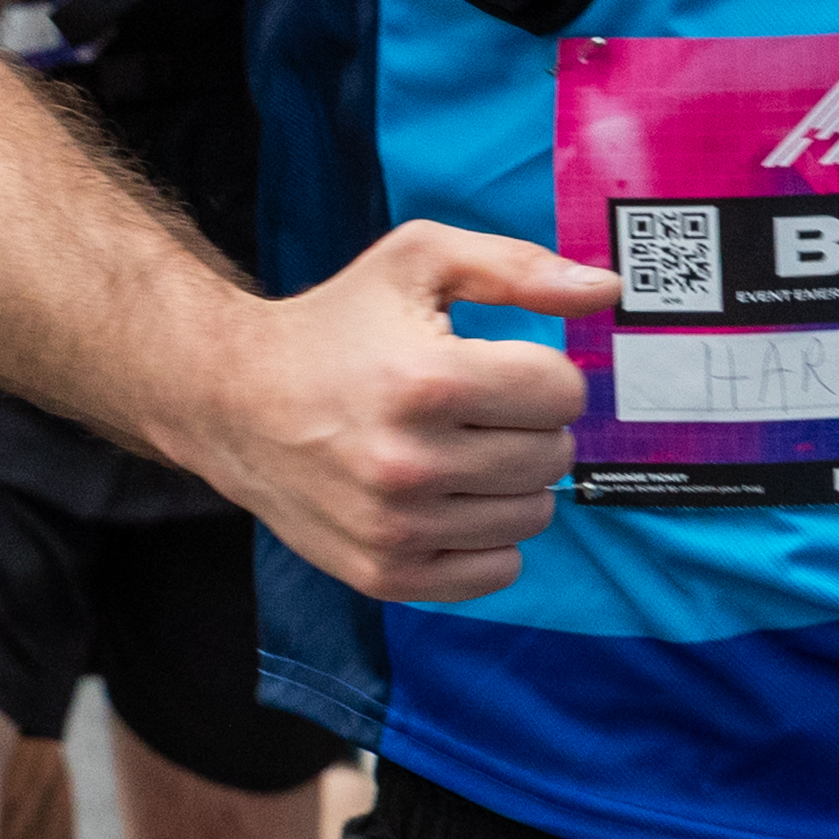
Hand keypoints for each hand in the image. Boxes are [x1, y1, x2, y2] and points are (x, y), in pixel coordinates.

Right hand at [186, 218, 630, 603]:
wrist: (232, 399)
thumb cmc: (336, 326)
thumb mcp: (419, 263)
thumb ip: (519, 268)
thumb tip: (606, 291)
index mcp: (427, 381)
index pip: (563, 392)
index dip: (542, 373)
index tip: (501, 366)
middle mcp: (409, 462)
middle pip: (554, 456)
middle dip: (529, 425)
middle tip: (475, 409)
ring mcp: (396, 528)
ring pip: (533, 514)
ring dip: (512, 480)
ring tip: (459, 450)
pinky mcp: (385, 575)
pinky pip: (497, 570)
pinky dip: (488, 536)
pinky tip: (448, 498)